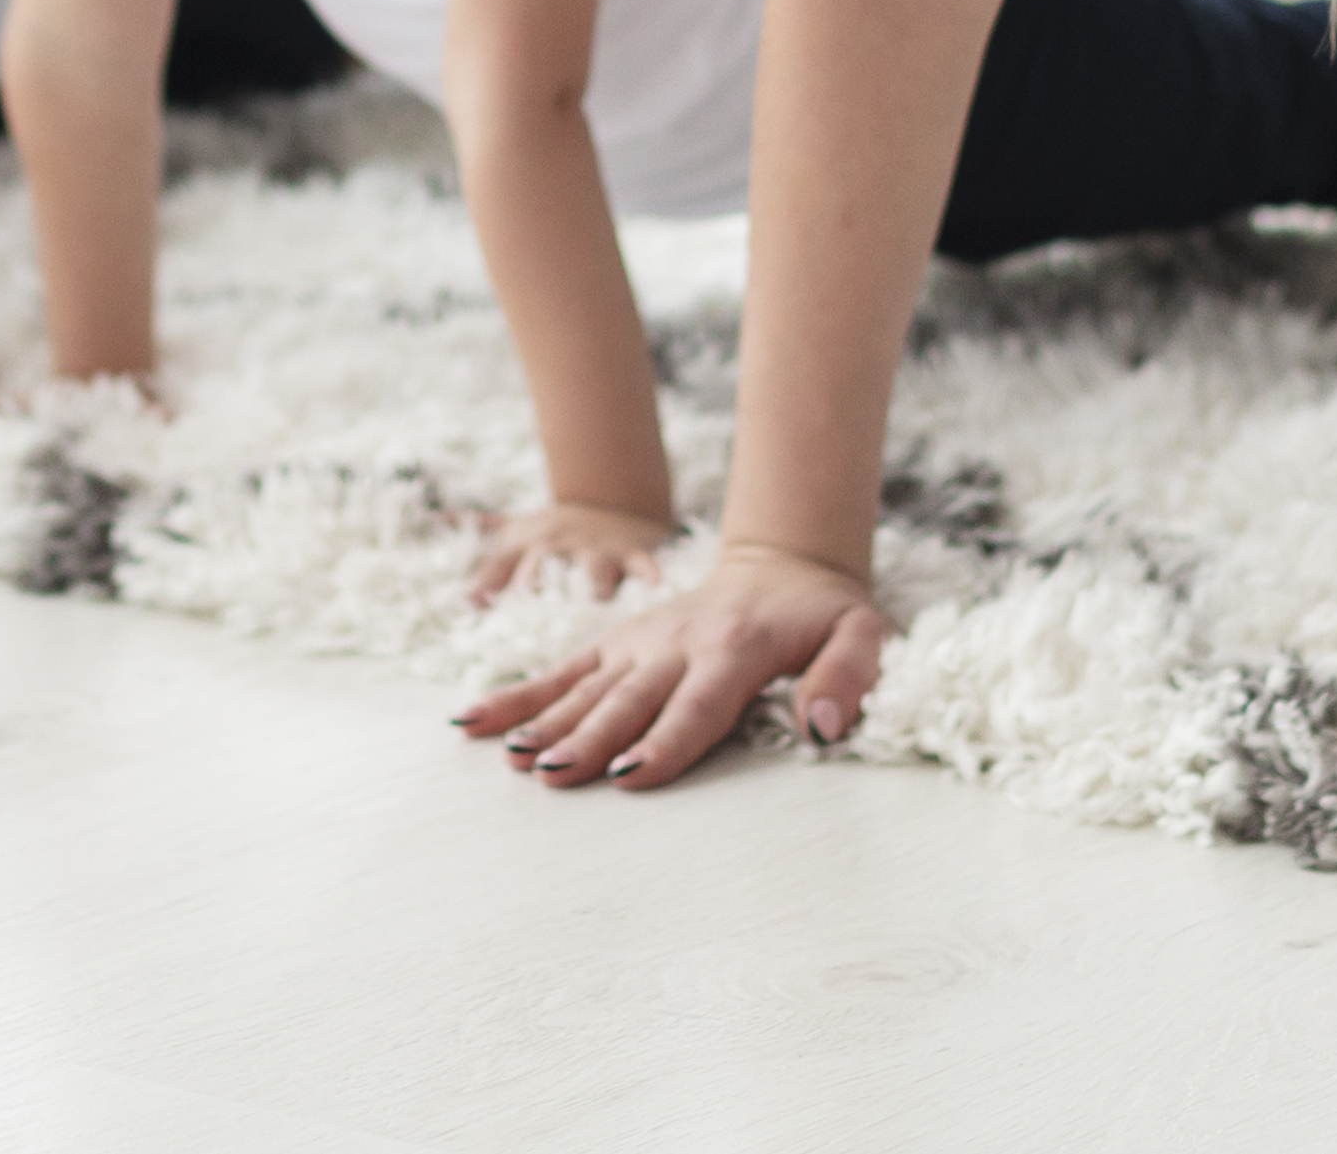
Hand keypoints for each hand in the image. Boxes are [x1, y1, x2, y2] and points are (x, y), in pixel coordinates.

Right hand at [450, 538, 885, 788]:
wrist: (782, 563)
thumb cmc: (825, 614)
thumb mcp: (862, 634)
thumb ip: (848, 675)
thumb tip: (824, 726)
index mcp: (735, 648)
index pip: (699, 703)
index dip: (665, 740)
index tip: (629, 774)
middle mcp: (677, 644)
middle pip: (629, 700)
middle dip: (589, 738)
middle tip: (550, 774)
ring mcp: (639, 642)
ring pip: (586, 686)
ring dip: (546, 722)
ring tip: (510, 758)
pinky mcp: (616, 643)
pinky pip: (563, 671)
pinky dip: (518, 696)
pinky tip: (474, 723)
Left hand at [464, 499, 681, 605]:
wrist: (612, 498)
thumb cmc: (555, 529)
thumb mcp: (513, 528)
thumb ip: (476, 541)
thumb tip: (438, 540)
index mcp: (528, 541)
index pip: (501, 564)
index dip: (484, 584)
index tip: (472, 604)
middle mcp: (560, 546)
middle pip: (543, 566)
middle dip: (534, 585)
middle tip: (528, 604)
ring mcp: (595, 549)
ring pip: (592, 566)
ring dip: (592, 581)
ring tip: (594, 595)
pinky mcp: (630, 553)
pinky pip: (642, 562)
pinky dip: (650, 572)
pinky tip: (655, 583)